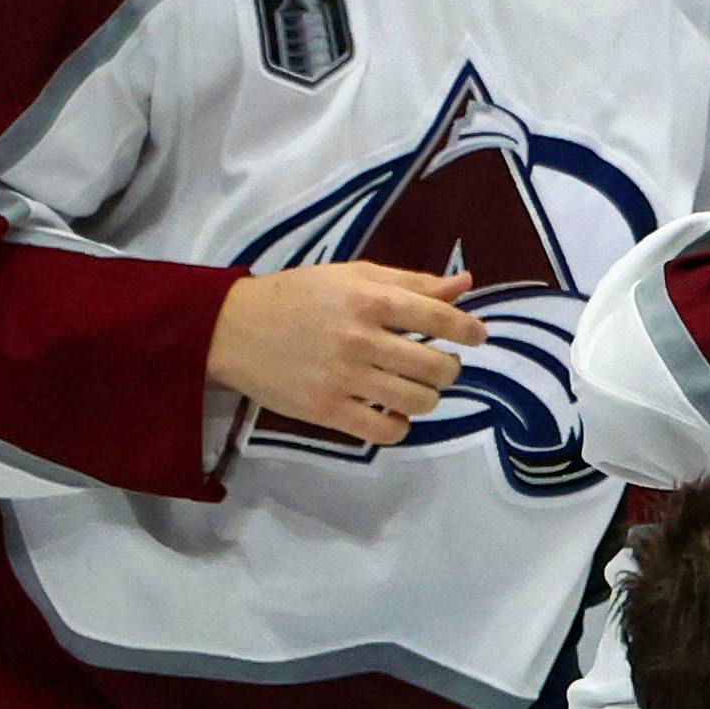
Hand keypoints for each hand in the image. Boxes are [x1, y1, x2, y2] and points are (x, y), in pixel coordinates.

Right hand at [213, 262, 485, 443]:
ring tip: (417, 388)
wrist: (233, 328)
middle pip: (437, 367)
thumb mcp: (354, 275)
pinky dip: (399, 426)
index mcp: (371, 300)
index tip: (476, 336)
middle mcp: (361, 340)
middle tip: (441, 365)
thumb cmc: (299, 296)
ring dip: (428, 397)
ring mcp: (343, 379)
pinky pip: (385, 433)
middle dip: (450, 368)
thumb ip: (412, 282)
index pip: (440, 319)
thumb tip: (465, 285)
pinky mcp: (325, 411)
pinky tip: (392, 413)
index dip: (469, 330)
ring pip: (417, 402)